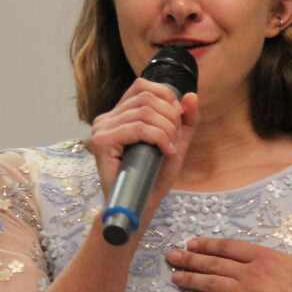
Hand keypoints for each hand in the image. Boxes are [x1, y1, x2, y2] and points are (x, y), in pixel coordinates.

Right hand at [90, 78, 198, 227]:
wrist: (140, 205)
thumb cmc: (153, 176)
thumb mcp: (176, 143)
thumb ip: (185, 120)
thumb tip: (191, 95)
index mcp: (119, 114)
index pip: (142, 86)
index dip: (165, 96)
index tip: (177, 119)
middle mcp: (106, 118)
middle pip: (146, 98)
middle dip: (170, 117)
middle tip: (175, 140)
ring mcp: (101, 129)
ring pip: (144, 113)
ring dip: (166, 130)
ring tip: (170, 149)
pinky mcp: (101, 142)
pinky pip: (137, 128)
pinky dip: (158, 138)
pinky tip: (166, 151)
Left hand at [166, 204, 291, 291]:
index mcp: (266, 256)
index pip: (230, 247)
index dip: (209, 244)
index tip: (192, 243)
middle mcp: (252, 272)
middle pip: (215, 263)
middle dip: (190, 259)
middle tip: (170, 256)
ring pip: (212, 284)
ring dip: (190, 279)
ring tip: (174, 277)